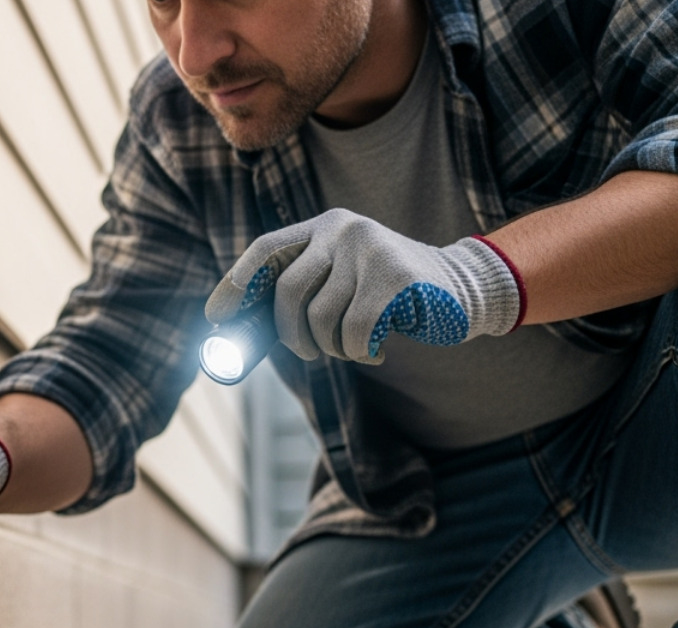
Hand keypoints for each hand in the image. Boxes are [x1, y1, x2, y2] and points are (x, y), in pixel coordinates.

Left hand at [205, 209, 523, 363]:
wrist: (462, 287)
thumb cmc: (388, 293)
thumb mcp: (343, 278)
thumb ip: (304, 288)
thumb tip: (242, 328)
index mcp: (324, 226)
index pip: (265, 249)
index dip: (235, 284)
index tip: (215, 318)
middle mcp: (344, 229)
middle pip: (287, 292)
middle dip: (289, 335)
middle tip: (306, 352)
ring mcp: (371, 250)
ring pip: (320, 318)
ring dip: (331, 347)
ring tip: (354, 345)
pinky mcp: (397, 277)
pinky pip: (353, 332)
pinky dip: (358, 352)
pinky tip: (375, 349)